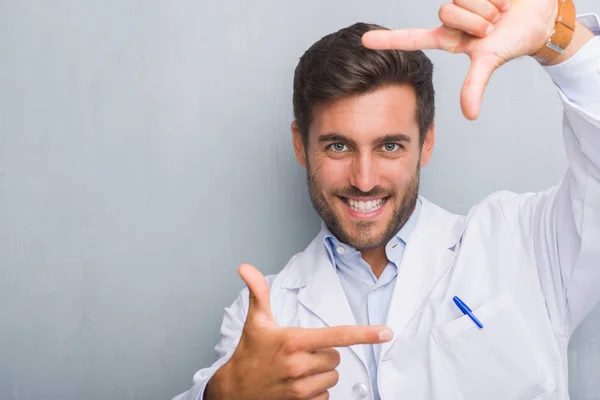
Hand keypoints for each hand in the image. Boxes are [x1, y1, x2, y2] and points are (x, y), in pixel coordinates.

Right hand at [205, 264, 392, 399]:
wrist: (235, 389)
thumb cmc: (249, 353)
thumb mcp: (256, 321)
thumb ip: (258, 291)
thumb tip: (246, 268)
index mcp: (294, 341)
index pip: (337, 336)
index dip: (364, 333)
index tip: (386, 333)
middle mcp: (299, 365)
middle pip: (336, 357)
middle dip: (324, 353)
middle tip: (301, 352)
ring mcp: (301, 388)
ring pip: (333, 377)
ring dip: (321, 373)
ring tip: (297, 369)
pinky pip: (326, 396)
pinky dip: (317, 390)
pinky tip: (298, 384)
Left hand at [362, 0, 558, 119]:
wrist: (540, 15)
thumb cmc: (514, 37)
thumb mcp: (490, 60)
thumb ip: (475, 85)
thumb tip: (469, 115)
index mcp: (448, 38)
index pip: (412, 38)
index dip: (388, 40)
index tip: (363, 41)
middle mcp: (450, 18)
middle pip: (446, 13)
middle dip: (476, 21)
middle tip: (493, 26)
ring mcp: (460, 1)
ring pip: (460, 0)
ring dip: (487, 8)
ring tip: (499, 13)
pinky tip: (503, 0)